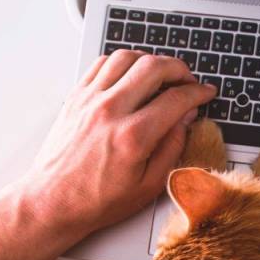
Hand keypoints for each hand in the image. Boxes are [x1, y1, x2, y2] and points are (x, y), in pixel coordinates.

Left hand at [17, 50, 216, 237]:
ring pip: (126, 57)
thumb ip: (172, 148)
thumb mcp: (149, 186)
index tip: (205, 93)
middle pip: (153, 67)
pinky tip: (131, 75)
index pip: (176, 99)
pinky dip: (122, 62)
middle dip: (179, 69)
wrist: (53, 202)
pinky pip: (101, 63)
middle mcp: (111, 112)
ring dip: (150, 60)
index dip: (198, 93)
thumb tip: (186, 119)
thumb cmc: (97, 200)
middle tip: (188, 80)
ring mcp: (90, 101)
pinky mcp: (76, 98)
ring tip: (161, 74)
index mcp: (133, 137)